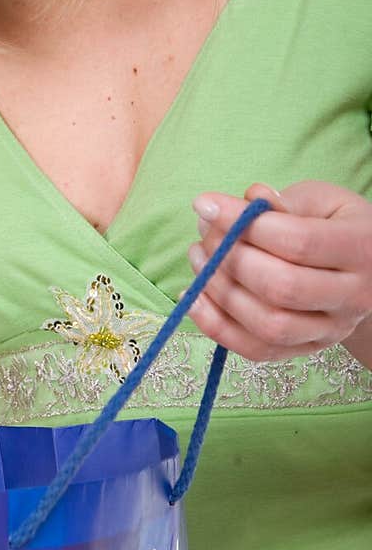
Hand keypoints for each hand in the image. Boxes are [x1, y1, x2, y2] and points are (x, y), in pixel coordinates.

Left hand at [182, 181, 371, 363]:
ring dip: (219, 291)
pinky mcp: (307, 349)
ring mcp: (332, 329)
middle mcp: (354, 296)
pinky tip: (194, 295)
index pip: (297, 241)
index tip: (204, 204)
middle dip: (229, 258)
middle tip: (204, 233)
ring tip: (198, 257)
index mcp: (361, 248)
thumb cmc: (334, 225)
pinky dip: (216, 326)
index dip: (242, 222)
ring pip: (269, 324)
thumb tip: (246, 201)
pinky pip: (257, 349)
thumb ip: (284, 201)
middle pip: (282, 288)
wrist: (364, 270)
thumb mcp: (320, 200)